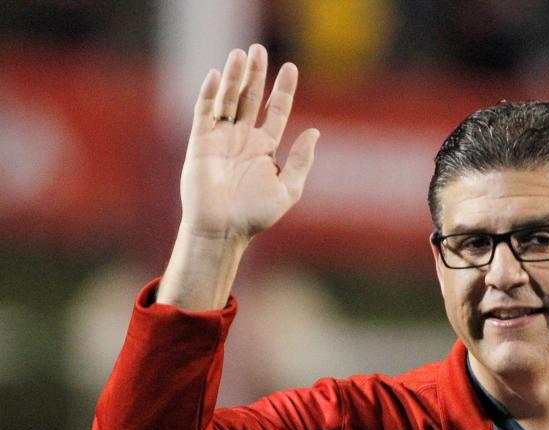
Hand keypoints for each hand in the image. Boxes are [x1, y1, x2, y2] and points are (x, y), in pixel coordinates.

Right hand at [180, 43, 318, 241]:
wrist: (224, 229)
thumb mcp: (289, 189)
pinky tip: (217, 76)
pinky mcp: (201, 142)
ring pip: (229, 100)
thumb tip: (315, 132)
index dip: (283, 89)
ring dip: (234, 77)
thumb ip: (301, 161)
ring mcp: (222, 138)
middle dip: (255, 74)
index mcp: (265, 148)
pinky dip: (210, 94)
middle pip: (251, 98)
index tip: (291, 67)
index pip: (277, 110)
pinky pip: (205, 112)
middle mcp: (244, 139)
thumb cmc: (256, 215)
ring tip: (240, 54)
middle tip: (258, 49)